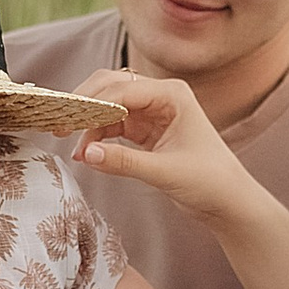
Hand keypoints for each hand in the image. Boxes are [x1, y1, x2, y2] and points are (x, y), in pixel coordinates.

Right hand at [71, 69, 256, 228]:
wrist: (229, 201)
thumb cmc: (210, 181)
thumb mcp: (165, 172)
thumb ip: (124, 162)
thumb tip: (86, 154)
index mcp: (172, 94)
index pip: (122, 89)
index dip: (91, 103)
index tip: (67, 122)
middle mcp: (161, 96)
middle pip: (110, 87)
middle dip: (84, 105)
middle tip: (59, 127)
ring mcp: (152, 112)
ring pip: (108, 106)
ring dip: (89, 125)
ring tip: (75, 150)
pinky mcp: (146, 130)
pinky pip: (113, 125)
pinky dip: (98, 137)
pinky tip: (87, 154)